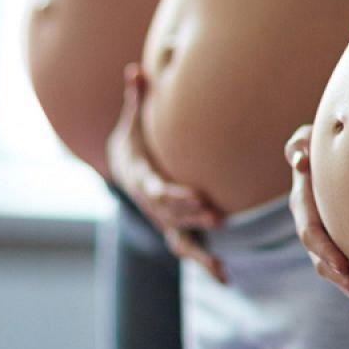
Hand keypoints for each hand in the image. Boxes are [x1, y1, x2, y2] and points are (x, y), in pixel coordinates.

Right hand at [106, 64, 226, 282]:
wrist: (122, 171)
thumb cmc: (133, 143)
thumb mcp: (131, 123)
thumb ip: (135, 99)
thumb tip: (136, 69)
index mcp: (141, 180)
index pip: (157, 191)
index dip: (175, 196)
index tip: (196, 196)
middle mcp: (151, 206)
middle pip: (171, 216)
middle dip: (192, 217)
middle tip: (216, 216)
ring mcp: (163, 222)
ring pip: (179, 240)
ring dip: (199, 251)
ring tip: (220, 265)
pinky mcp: (175, 231)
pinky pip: (189, 251)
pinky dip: (206, 265)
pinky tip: (225, 278)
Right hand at [284, 124, 348, 313]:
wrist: (326, 154)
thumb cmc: (317, 143)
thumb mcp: (304, 139)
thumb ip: (298, 145)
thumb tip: (299, 159)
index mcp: (303, 206)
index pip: (311, 234)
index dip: (324, 251)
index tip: (341, 266)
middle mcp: (312, 227)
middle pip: (324, 262)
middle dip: (344, 283)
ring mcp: (325, 239)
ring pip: (337, 272)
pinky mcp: (341, 244)